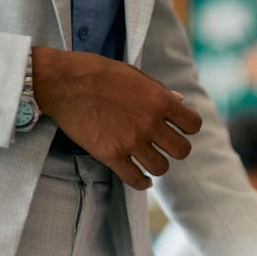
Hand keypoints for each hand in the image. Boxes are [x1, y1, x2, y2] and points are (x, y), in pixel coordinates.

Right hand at [32, 46, 202, 189]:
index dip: (188, 127)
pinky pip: (135, 179)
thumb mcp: (135, 75)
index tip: (180, 128)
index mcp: (160, 100)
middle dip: (176, 149)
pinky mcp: (111, 155)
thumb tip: (180, 101)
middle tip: (166, 146)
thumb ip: (159, 91)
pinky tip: (142, 178)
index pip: (193, 124)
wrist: (62, 82)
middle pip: (182, 151)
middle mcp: (150, 123)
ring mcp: (131, 141)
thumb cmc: (98, 73)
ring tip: (150, 159)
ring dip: (158, 164)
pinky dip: (141, 182)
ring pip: (161, 167)